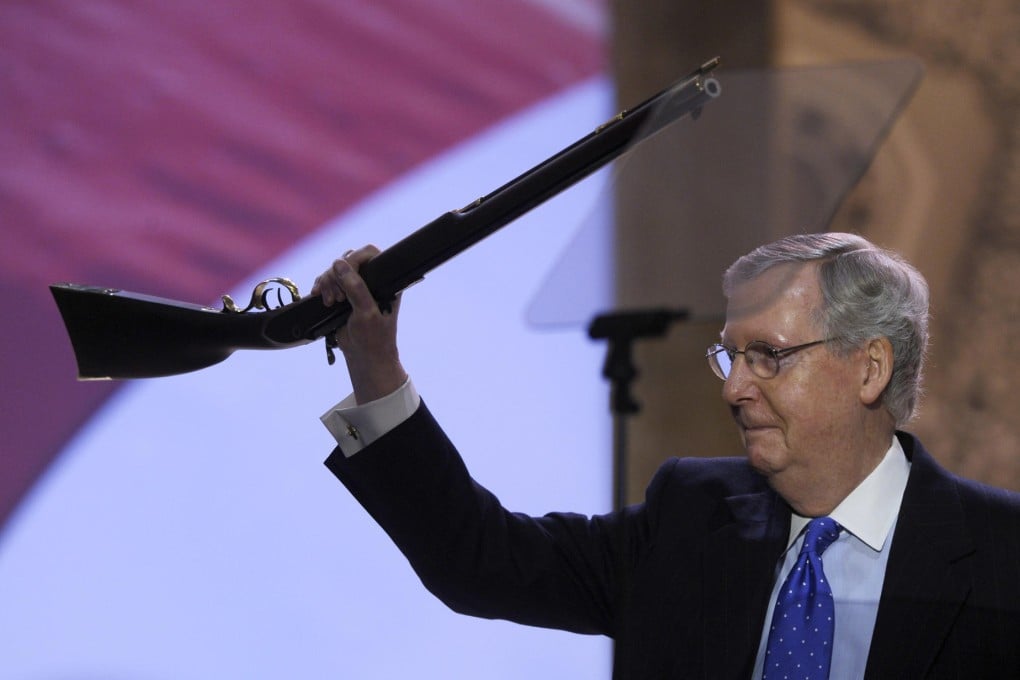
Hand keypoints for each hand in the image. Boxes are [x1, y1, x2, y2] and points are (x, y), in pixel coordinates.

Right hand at [311, 245, 406, 403]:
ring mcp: (356, 287)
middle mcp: (371, 281)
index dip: (353, 260)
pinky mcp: (343, 296)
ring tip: (330, 302)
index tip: (343, 274)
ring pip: (336, 270)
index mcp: (385, 281)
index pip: (369, 254)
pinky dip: (321, 286)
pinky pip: (328, 281)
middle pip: (348, 260)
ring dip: (328, 282)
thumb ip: (355, 287)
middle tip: (337, 298)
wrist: (364, 357)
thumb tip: (339, 263)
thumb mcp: (366, 311)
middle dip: (336, 276)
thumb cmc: (374, 337)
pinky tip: (319, 296)